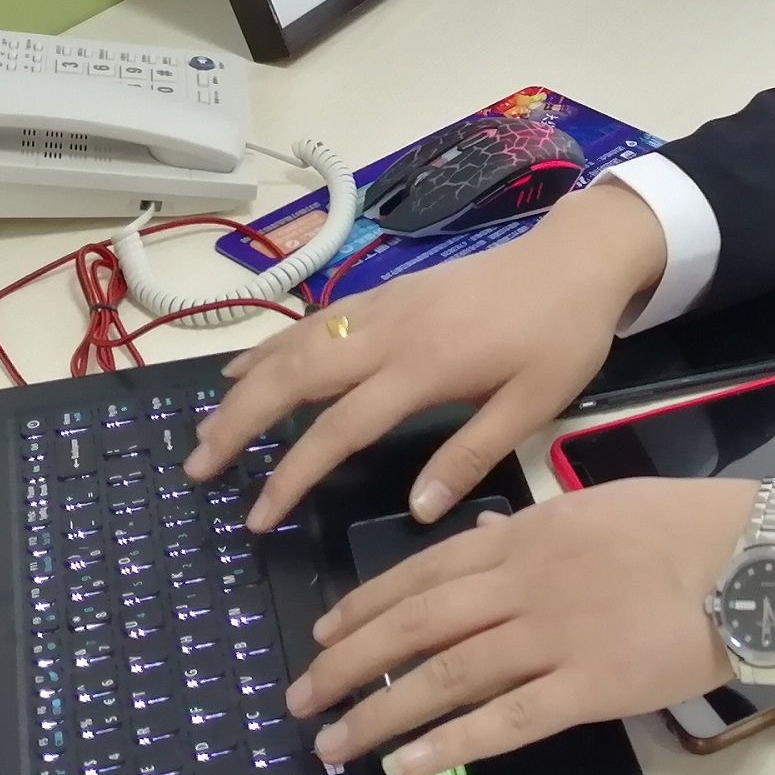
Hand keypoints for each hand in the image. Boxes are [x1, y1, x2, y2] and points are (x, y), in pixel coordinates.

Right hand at [185, 182, 667, 527]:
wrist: (577, 257)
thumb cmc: (563, 335)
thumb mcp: (534, 405)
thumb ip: (471, 455)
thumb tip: (415, 509)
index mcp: (424, 368)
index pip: (338, 430)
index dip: (291, 476)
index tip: (257, 517)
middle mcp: (390, 332)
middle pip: (294, 378)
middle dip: (239, 423)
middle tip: (198, 468)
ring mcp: (384, 306)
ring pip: (296, 344)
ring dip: (244, 384)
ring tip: (205, 429)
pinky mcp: (389, 292)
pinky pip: (315, 321)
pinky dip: (272, 345)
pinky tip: (246, 365)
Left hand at [288, 478, 774, 774]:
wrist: (752, 558)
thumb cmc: (687, 525)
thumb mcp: (596, 504)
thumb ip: (528, 526)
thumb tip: (475, 538)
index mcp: (527, 534)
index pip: (425, 571)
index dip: (367, 604)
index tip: (324, 631)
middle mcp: (525, 583)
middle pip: (417, 624)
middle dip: (349, 661)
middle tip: (302, 696)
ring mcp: (553, 636)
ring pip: (445, 675)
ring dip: (380, 710)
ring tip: (333, 741)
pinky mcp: (586, 687)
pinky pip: (502, 721)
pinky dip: (448, 743)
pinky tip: (404, 763)